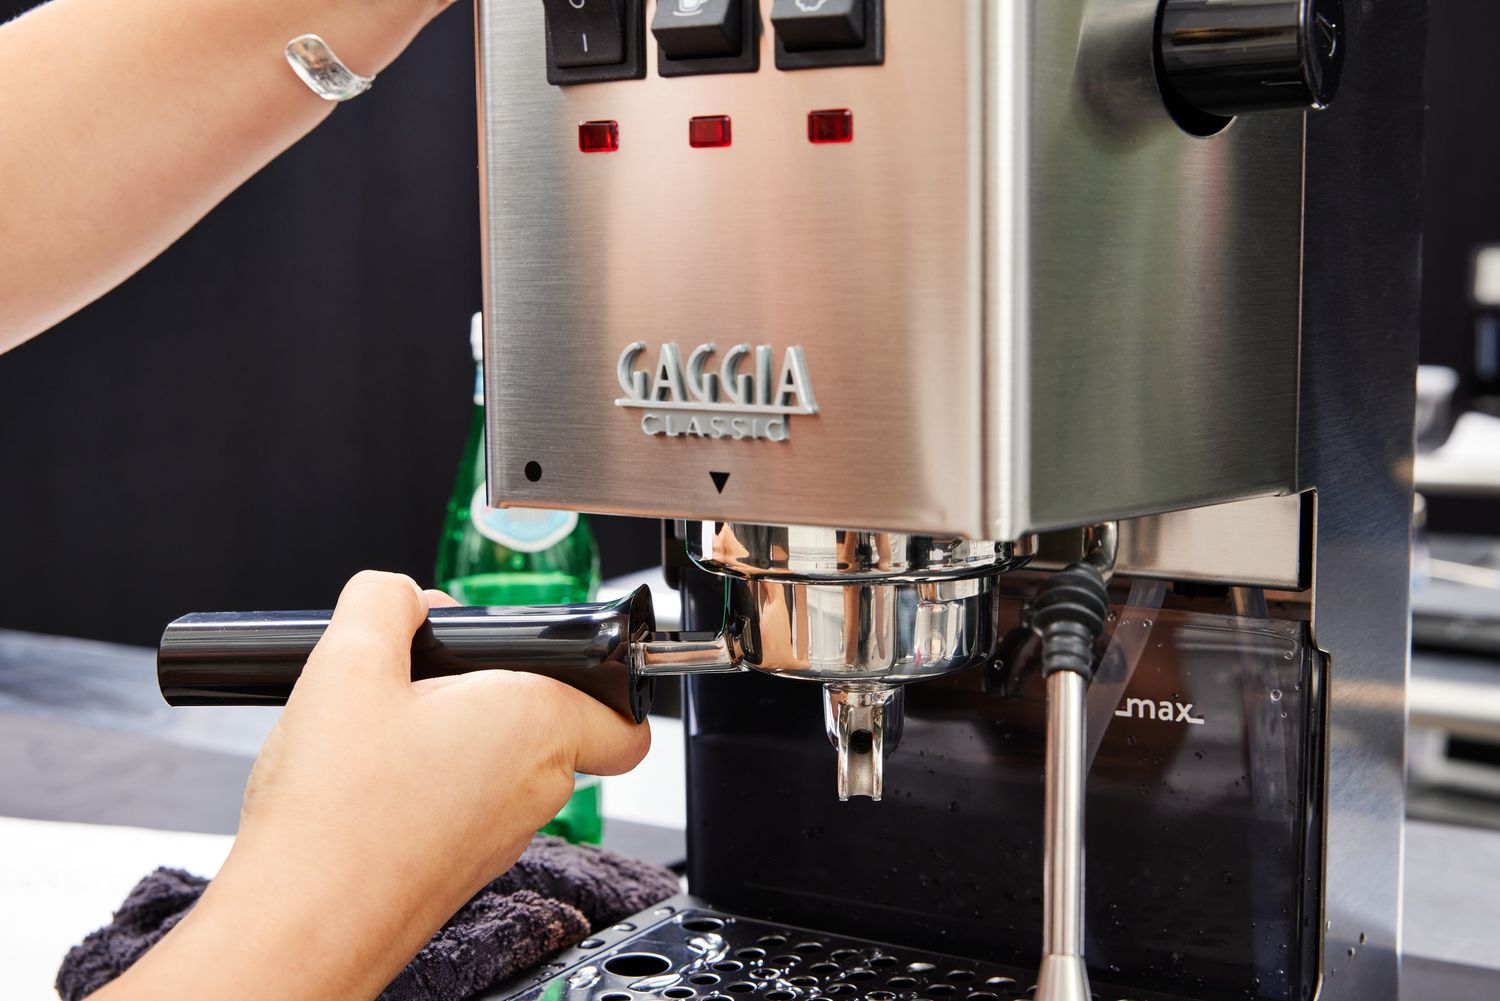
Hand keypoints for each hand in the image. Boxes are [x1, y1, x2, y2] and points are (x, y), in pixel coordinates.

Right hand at [99, 570, 649, 1000]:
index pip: (624, 715)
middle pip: (548, 725)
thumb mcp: (347, 660)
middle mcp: (536, 788)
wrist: (302, 924)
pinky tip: (367, 782)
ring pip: (503, 770)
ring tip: (381, 731)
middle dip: (491, 691)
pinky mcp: (460, 872)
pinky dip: (429, 788)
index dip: (603, 681)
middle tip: (424, 676)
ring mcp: (502, 838)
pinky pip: (465, 811)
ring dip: (455, 740)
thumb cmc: (339, 810)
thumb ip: (383, 601)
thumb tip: (399, 595)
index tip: (562, 661)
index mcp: (537, 725)